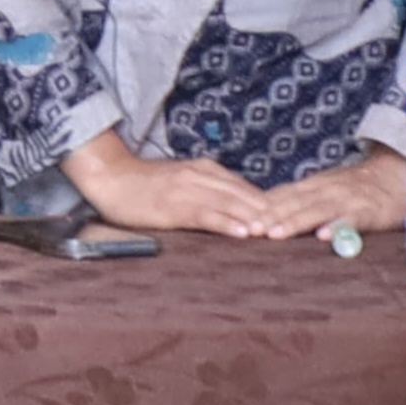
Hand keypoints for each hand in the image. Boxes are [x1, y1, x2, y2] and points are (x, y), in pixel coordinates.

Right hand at [61, 131, 275, 237]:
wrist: (108, 177)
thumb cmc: (143, 184)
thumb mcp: (181, 181)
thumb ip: (207, 190)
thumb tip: (238, 208)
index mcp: (205, 170)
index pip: (247, 188)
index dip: (272, 205)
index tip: (294, 220)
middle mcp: (200, 176)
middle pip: (245, 196)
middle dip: (272, 213)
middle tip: (297, 229)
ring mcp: (187, 190)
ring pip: (231, 205)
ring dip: (256, 220)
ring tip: (278, 234)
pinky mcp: (173, 206)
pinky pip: (206, 215)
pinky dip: (227, 223)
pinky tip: (243, 233)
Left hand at [256, 150, 405, 239]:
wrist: (397, 176)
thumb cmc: (356, 188)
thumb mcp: (324, 189)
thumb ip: (299, 199)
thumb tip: (265, 212)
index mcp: (312, 185)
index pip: (282, 196)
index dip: (261, 209)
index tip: (240, 221)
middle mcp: (325, 190)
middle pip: (294, 203)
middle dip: (270, 217)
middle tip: (250, 230)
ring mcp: (347, 199)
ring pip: (317, 210)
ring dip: (295, 222)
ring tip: (276, 234)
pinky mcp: (369, 211)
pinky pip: (352, 219)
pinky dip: (338, 227)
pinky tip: (324, 237)